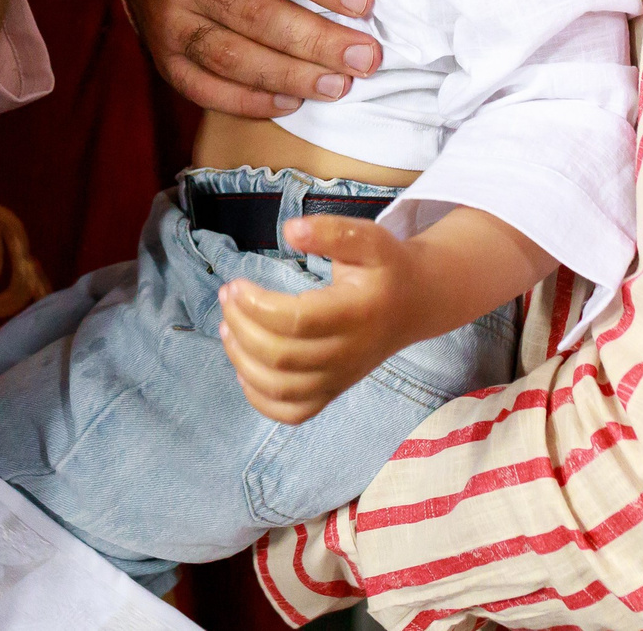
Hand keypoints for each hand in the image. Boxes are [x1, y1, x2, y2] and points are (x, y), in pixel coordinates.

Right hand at [119, 0, 381, 116]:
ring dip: (294, 75)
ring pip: (234, 58)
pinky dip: (253, 100)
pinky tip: (297, 98)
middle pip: (255, 16)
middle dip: (317, 39)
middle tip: (369, 54)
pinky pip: (207, 88)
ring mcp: (168, 23)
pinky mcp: (165, 59)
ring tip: (345, 83)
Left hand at [220, 216, 421, 423]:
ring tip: (227, 326)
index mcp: (356, 314)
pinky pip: (293, 413)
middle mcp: (348, 354)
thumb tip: (290, 230)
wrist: (416, 304)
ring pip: (281, 389)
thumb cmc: (387, 268)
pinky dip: (261, 400)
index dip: (257, 306)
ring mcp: (340, 378)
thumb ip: (332, 231)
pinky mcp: (333, 391)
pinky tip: (244, 370)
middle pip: (282, 356)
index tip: (236, 284)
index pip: (297, 321)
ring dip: (242, 361)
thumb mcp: (369, 238)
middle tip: (227, 297)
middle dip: (242, 326)